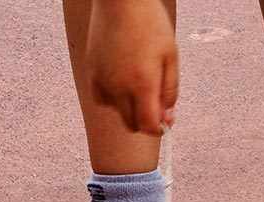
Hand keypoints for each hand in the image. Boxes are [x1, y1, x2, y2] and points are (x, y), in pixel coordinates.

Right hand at [86, 0, 178, 134]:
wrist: (121, 0)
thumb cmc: (150, 23)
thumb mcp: (171, 57)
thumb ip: (170, 91)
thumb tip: (167, 116)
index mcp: (142, 84)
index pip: (148, 126)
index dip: (159, 128)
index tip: (166, 120)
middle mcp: (119, 86)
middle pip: (131, 124)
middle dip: (146, 121)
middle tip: (157, 107)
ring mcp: (102, 79)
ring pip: (116, 112)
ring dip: (130, 109)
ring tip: (140, 88)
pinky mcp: (92, 70)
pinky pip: (101, 97)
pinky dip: (112, 99)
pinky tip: (122, 86)